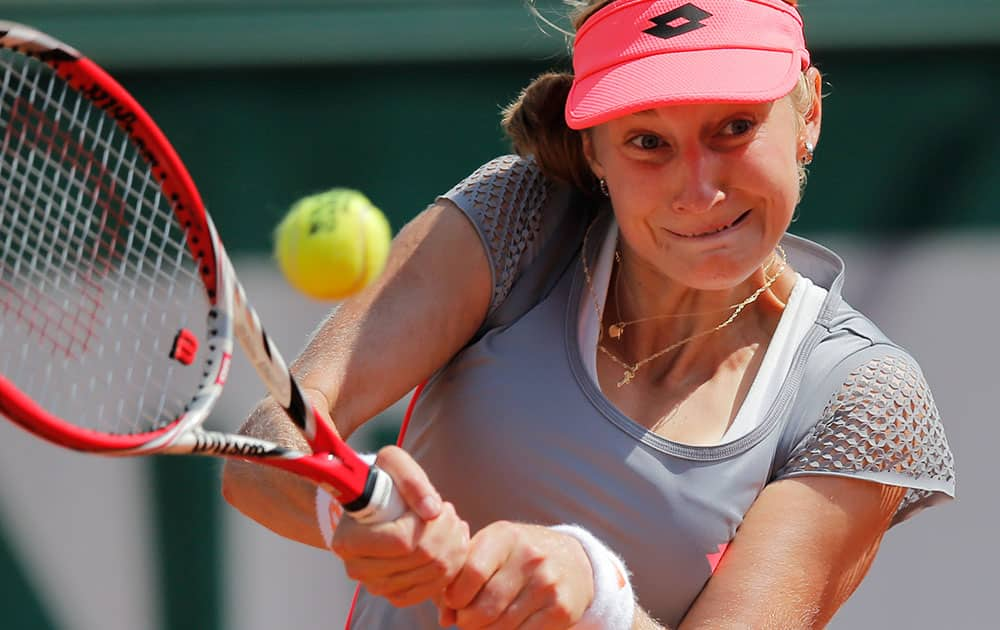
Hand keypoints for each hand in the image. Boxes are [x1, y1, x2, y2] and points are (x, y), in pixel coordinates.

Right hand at [330, 445, 469, 606]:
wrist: (373, 503)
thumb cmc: (381, 480)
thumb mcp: (392, 462)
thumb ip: (411, 479)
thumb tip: (432, 511)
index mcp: (349, 540)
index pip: (403, 541)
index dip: (431, 524)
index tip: (440, 506)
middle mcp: (358, 569)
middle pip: (422, 558)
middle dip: (448, 532)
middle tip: (451, 513)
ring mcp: (376, 586)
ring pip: (433, 574)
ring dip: (454, 547)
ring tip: (453, 525)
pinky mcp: (395, 595)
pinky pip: (433, 589)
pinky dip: (452, 567)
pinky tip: (453, 544)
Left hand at [439, 521, 594, 628]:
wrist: (573, 560)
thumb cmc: (516, 556)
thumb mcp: (490, 550)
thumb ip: (461, 576)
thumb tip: (445, 618)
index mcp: (505, 536)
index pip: (472, 572)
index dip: (455, 596)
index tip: (454, 602)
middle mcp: (530, 556)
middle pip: (484, 607)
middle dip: (467, 621)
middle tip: (466, 620)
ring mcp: (548, 584)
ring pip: (501, 627)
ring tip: (485, 623)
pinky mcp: (561, 610)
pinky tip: (507, 626)